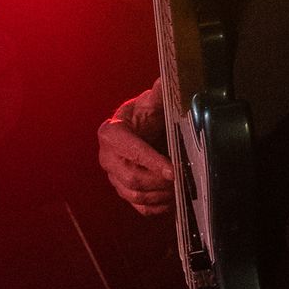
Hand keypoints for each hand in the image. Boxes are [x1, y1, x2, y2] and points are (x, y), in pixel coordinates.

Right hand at [98, 79, 174, 215]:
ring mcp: (114, 177)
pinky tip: (172, 199)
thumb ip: (159, 94)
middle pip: (131, 177)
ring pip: (135, 194)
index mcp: (111, 133)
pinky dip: (157, 206)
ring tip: (179, 188)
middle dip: (159, 181)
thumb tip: (166, 81)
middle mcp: (107, 157)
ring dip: (160, 194)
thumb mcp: (151, 103)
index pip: (131, 151)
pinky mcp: (123, 191)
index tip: (173, 170)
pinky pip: (139, 206)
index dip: (152, 162)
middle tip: (181, 179)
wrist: (141, 128)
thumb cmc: (146, 114)